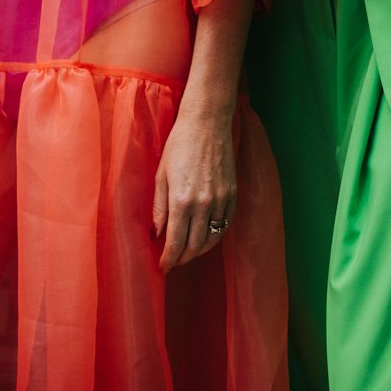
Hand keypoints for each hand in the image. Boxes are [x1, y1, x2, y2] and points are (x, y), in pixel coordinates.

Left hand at [153, 105, 236, 271]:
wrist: (207, 124)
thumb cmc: (179, 145)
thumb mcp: (161, 176)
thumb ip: (159, 208)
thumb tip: (157, 233)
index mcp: (181, 201)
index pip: (175, 242)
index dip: (169, 259)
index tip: (163, 267)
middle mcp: (204, 205)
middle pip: (194, 246)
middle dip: (182, 258)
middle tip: (174, 261)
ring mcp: (221, 200)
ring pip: (212, 239)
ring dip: (199, 251)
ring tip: (188, 253)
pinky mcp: (233, 194)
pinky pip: (225, 225)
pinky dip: (215, 236)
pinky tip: (206, 236)